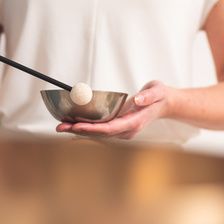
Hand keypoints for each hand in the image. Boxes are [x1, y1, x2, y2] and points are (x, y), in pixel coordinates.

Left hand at [56, 80, 170, 139]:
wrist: (163, 104)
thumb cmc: (159, 96)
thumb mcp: (157, 91)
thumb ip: (148, 96)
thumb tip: (137, 100)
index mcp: (135, 123)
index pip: (110, 128)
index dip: (93, 128)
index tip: (78, 126)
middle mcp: (127, 130)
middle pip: (100, 133)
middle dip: (79, 130)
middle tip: (60, 126)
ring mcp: (122, 130)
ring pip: (97, 133)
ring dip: (79, 130)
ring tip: (61, 125)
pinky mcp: (117, 127)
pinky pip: (99, 129)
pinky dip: (85, 126)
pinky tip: (72, 123)